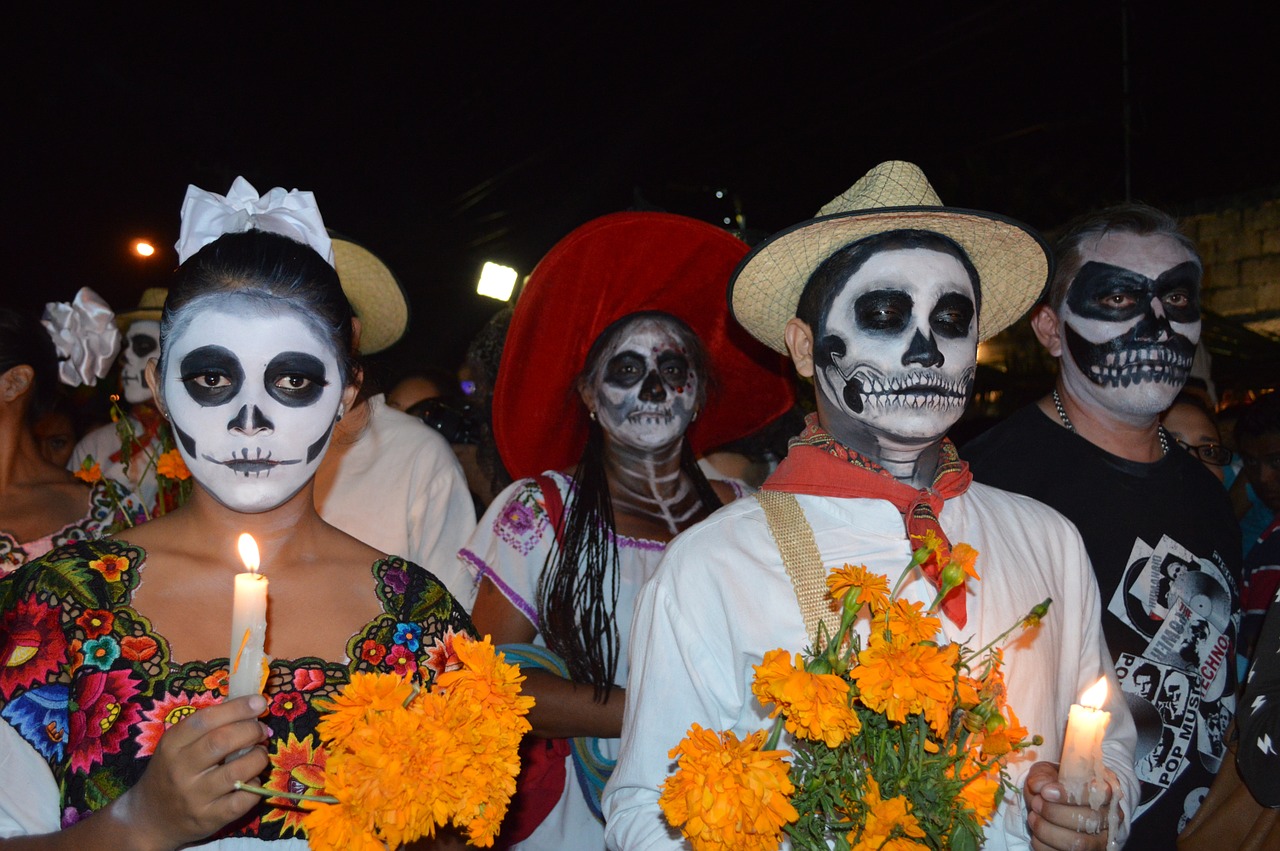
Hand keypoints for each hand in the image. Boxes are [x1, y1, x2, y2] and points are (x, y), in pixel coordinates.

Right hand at [110, 694, 270, 849]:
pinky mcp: (208, 818)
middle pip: (222, 742)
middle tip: (261, 731)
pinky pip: (243, 800)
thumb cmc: (172, 771)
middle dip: (251, 731)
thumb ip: (208, 726)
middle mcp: (180, 769)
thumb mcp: (177, 745)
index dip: (238, 708)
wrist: (150, 818)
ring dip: (258, 758)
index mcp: (172, 744)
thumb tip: (251, 706)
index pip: (206, 719)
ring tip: (259, 754)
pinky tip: (251, 780)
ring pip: (237, 772)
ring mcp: (194, 796)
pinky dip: (255, 787)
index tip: (259, 702)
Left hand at [1024, 761, 1111, 850]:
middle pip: (1087, 820)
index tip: (1046, 792)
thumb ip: (1044, 775)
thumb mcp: (1049, 772)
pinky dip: (1044, 846)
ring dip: (1048, 831)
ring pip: (1078, 843)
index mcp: (1106, 791)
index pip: (1096, 794)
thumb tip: (1038, 785)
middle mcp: (1108, 817)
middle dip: (1054, 813)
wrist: (1057, 804)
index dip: (1069, 795)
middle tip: (1036, 804)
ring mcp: (1100, 840)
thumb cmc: (1056, 785)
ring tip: (1033, 817)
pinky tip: (1036, 834)